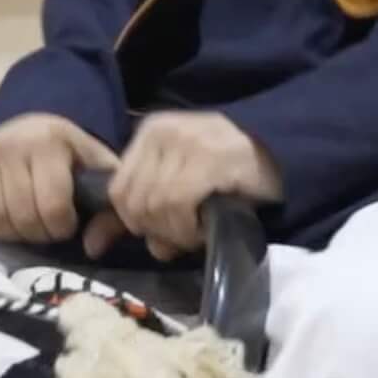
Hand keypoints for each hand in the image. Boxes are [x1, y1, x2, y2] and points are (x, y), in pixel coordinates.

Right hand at [0, 114, 120, 248]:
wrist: (36, 131)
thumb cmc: (72, 158)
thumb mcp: (99, 175)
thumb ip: (108, 211)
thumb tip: (92, 247)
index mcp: (49, 140)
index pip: (52, 205)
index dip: (61, 227)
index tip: (66, 224)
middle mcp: (11, 141)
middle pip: (21, 215)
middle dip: (37, 233)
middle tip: (44, 228)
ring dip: (9, 233)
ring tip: (23, 226)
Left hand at [102, 112, 282, 261]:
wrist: (284, 155)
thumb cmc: (228, 175)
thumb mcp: (176, 188)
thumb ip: (135, 213)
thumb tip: (93, 246)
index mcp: (149, 133)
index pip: (116, 190)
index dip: (131, 223)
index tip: (158, 235)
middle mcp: (161, 131)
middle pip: (131, 202)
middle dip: (154, 229)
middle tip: (184, 235)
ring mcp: (185, 141)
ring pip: (152, 206)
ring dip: (174, 232)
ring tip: (198, 230)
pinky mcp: (208, 157)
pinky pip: (176, 205)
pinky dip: (187, 229)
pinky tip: (206, 228)